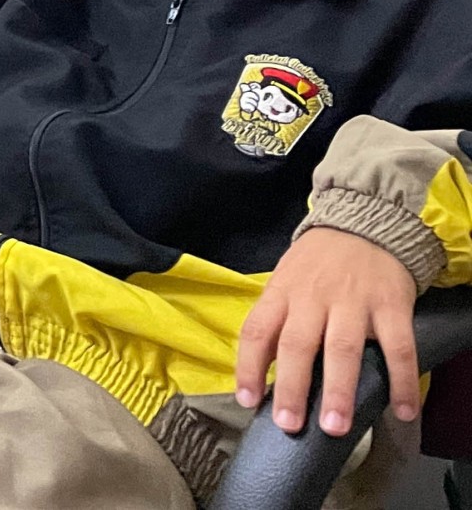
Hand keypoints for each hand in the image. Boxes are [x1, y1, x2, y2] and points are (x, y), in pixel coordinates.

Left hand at [236, 227, 419, 436]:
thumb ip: (277, 320)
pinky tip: (402, 410)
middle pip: (297, 344)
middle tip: (289, 425)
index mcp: (281, 292)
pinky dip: (401, 380)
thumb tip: (264, 371)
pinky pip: (398, 347)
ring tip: (335, 426)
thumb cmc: (317, 264)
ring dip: (338, 390)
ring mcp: (354, 301)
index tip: (247, 401)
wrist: (364, 223)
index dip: (248, 367)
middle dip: (292, 387)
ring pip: (342, 348)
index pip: (257, 330)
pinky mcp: (391, 305)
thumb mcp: (285, 281)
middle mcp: (313, 297)